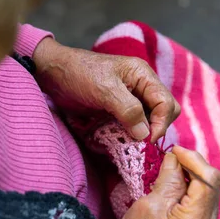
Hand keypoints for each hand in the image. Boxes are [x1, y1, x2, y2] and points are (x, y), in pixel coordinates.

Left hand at [33, 38, 180, 142]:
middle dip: (152, 131)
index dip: (161, 124)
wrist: (53, 74)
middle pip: (162, 114)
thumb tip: (145, 135)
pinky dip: (125, 136)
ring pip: (146, 123)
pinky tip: (114, 141)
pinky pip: (129, 127)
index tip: (146, 141)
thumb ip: (129, 110)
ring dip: (138, 136)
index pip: (166, 103)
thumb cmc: (78, 74)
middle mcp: (140, 88)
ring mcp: (129, 100)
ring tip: (124, 144)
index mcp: (143, 76)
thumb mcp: (105, 90)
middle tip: (137, 145)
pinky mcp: (116, 111)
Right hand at [92, 147, 219, 218]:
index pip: (210, 178)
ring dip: (192, 180)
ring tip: (169, 173)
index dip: (194, 159)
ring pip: (208, 196)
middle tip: (170, 158)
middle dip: (194, 168)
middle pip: (213, 186)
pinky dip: (190, 195)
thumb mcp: (149, 204)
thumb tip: (176, 157)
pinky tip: (172, 191)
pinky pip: (201, 209)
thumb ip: (169, 178)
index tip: (173, 150)